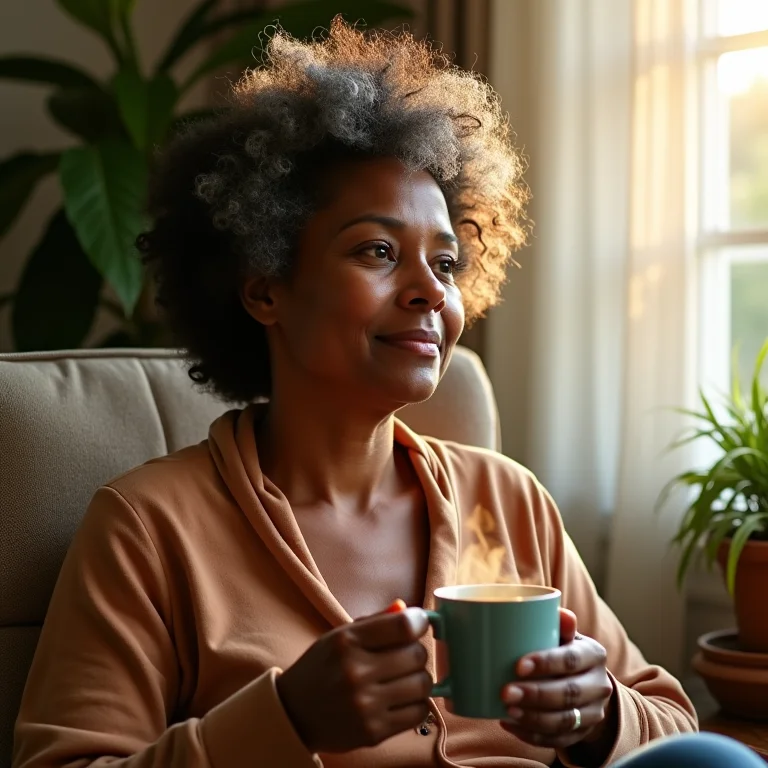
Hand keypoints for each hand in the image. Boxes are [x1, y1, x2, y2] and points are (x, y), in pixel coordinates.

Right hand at [276, 607, 431, 753]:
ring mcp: (365, 705)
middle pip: (416, 655)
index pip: (402, 626)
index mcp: (346, 642)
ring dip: (419, 678)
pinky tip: (402, 699)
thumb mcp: (340, 636)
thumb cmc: (323, 667)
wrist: (295, 713)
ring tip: (405, 678)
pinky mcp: (374, 732)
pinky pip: (419, 713)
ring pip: (422, 684)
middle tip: (406, 655)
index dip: (419, 622)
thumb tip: (410, 612)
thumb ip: (376, 622)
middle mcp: (355, 672)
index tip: (419, 624)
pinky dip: (417, 703)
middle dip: (416, 652)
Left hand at [500, 608, 615, 751]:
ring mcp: (593, 712)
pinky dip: (532, 735)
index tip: (518, 665)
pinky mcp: (582, 733)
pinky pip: (558, 740)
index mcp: (594, 654)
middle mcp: (599, 685)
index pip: (571, 660)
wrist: (587, 681)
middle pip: (568, 694)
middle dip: (535, 695)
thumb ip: (559, 624)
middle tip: (505, 692)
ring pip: (565, 721)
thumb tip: (560, 611)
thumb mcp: (564, 634)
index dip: (546, 663)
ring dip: (533, 718)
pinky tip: (510, 724)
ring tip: (507, 711)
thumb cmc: (564, 649)